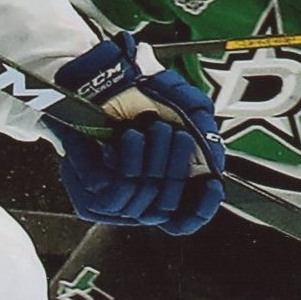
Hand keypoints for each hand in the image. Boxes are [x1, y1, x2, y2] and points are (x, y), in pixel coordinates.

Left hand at [53, 34, 224, 234]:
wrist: (100, 78)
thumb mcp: (187, 109)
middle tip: (178, 135)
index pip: (183, 221)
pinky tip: (131, 135)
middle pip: (167, 206)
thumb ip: (206, 137)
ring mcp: (110, 202)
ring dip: (154, 160)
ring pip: (142, 195)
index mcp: (159, 190)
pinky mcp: (86, 196)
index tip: (213, 184)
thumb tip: (214, 167)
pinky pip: (112, 190)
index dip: (201, 209)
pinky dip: (128, 160)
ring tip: (154, 128)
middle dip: (177, 168)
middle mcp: (136, 201)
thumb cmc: (143, 96)